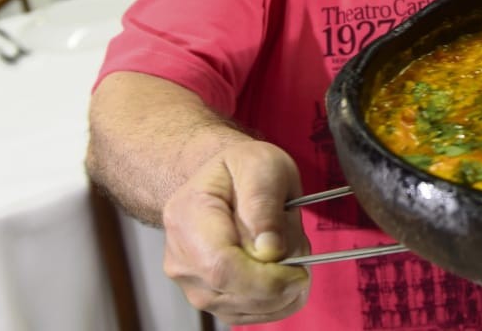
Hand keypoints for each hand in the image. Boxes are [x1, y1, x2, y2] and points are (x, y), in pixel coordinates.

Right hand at [161, 140, 311, 324]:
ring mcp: (191, 282)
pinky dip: (275, 302)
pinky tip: (283, 274)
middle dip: (279, 283)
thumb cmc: (243, 169)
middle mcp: (181, 257)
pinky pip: (247, 315)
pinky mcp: (209, 298)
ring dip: (280, 291)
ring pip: (243, 310)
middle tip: (300, 253)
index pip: (221, 266)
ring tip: (288, 253)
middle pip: (232, 293)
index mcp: (187, 216)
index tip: (299, 270)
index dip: (265, 279)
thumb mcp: (262, 166)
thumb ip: (264, 203)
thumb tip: (269, 251)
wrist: (225, 181)